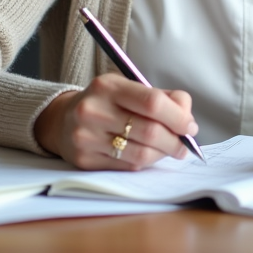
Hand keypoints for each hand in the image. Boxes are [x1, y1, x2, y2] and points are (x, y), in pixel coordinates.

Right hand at [33, 73, 198, 170]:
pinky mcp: (84, 160)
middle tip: (185, 145)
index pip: (152, 103)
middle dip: (175, 141)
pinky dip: (145, 163)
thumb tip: (188, 119)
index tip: (190, 127)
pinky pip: (127, 167)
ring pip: (140, 154)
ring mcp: (86, 137)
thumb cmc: (107, 103)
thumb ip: (163, 98)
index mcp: (108, 86)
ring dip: (162, 154)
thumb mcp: (129, 88)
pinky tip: (147, 155)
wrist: (62, 120)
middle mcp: (93, 110)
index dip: (178, 117)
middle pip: (149, 131)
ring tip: (169, 150)